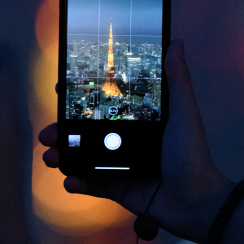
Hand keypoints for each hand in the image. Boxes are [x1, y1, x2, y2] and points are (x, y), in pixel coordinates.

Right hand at [39, 39, 233, 243]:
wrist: (196, 201)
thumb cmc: (192, 154)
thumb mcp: (184, 112)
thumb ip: (177, 79)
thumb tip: (175, 42)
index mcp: (138, 120)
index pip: (103, 103)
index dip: (79, 96)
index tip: (60, 88)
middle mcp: (125, 140)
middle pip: (84, 131)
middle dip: (60, 130)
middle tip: (48, 131)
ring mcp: (119, 165)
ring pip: (81, 157)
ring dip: (61, 155)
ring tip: (50, 155)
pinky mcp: (117, 188)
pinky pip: (90, 184)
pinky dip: (75, 182)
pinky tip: (69, 180)